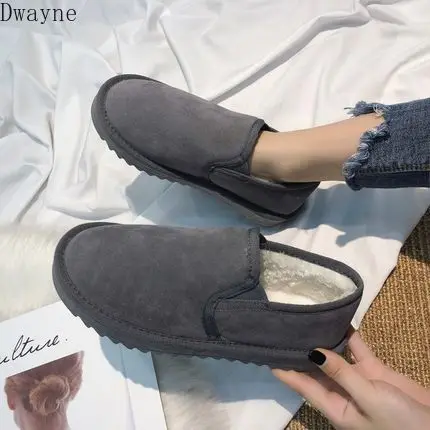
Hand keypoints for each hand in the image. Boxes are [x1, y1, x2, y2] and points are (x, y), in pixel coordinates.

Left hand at [273, 331, 429, 429]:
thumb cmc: (399, 424)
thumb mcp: (368, 399)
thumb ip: (341, 374)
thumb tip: (311, 352)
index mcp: (334, 406)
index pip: (301, 385)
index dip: (283, 369)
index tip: (265, 350)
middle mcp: (341, 391)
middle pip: (314, 367)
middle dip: (300, 349)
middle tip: (284, 325)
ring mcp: (358, 379)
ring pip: (335, 355)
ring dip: (323, 338)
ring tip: (305, 317)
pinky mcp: (374, 369)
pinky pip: (357, 348)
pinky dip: (349, 334)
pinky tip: (338, 318)